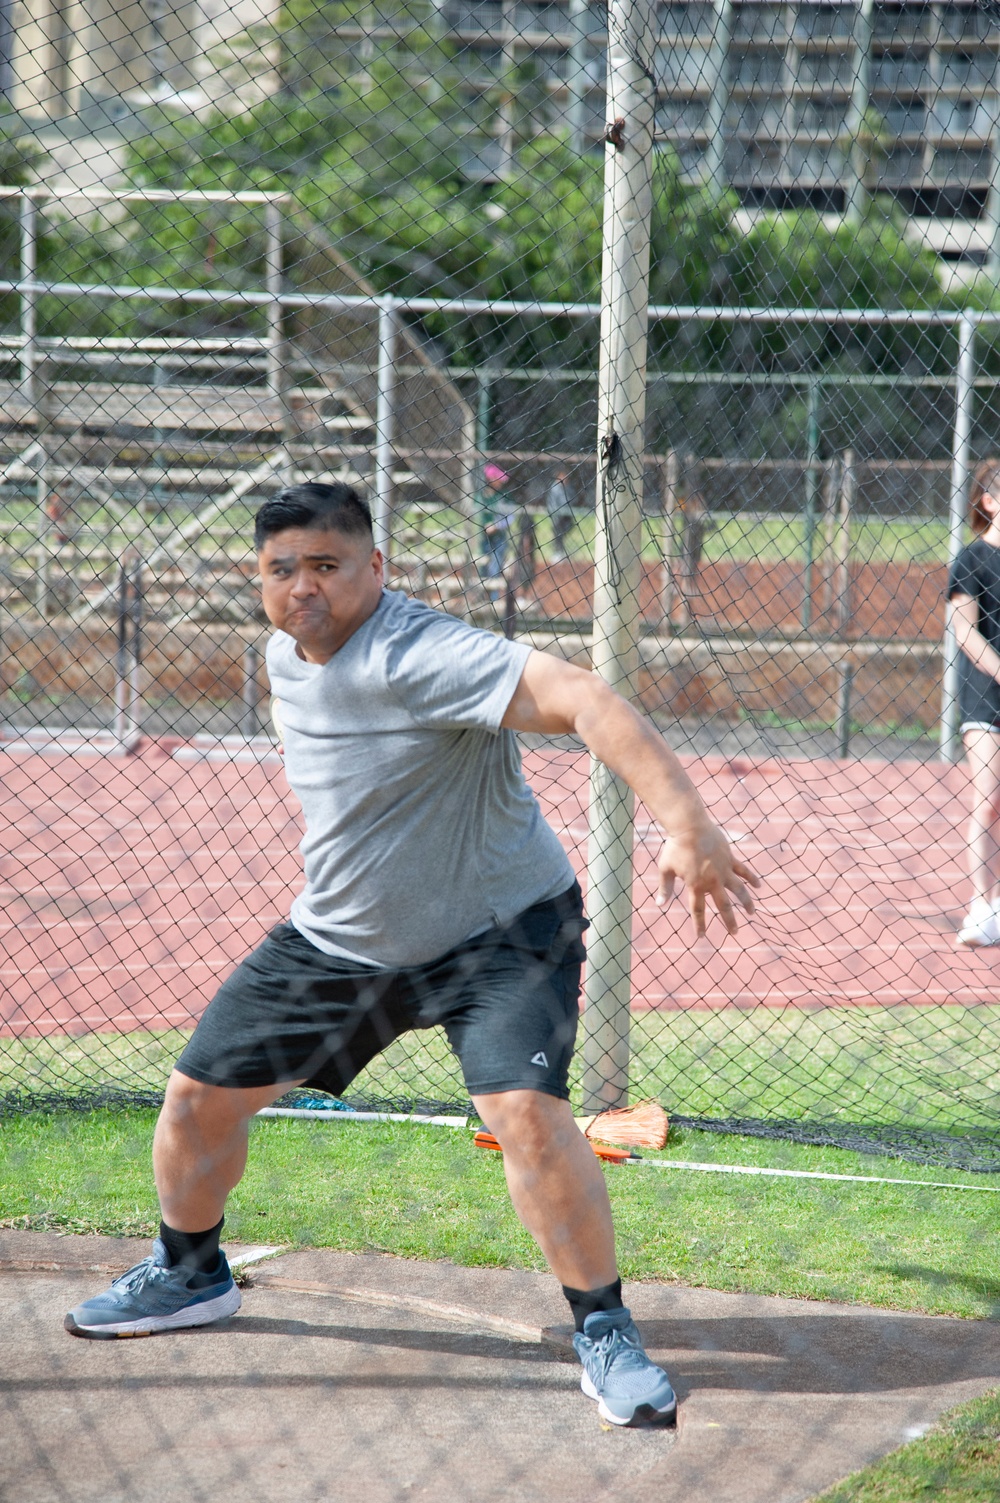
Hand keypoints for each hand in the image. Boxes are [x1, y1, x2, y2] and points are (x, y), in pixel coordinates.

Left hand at [655, 823, 758, 939]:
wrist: (689, 827)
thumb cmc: (675, 847)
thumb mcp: (665, 869)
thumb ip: (665, 888)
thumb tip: (659, 904)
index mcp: (696, 885)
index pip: (698, 910)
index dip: (699, 925)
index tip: (701, 937)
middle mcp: (712, 881)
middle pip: (723, 905)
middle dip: (729, 921)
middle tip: (734, 933)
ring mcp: (723, 870)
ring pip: (739, 890)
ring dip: (746, 902)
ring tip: (752, 913)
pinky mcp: (730, 858)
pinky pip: (744, 870)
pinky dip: (751, 878)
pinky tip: (758, 886)